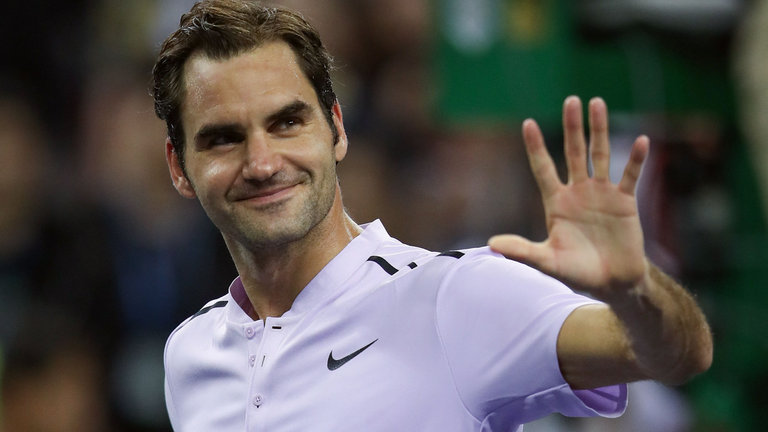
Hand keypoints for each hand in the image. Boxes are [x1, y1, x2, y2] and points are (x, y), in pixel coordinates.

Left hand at [489, 96, 650, 298]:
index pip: (543, 168)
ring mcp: (602, 194)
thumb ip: (522, 251)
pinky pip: (630, 176)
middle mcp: (578, 192)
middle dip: (572, 126)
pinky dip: (635, 159)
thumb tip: (491, 244)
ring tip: (598, 103)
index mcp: (556, 202)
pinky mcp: (625, 202)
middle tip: (571, 100)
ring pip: (600, 155)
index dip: (536, 147)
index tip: (528, 123)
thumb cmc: (577, 273)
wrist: (612, 284)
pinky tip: (640, 140)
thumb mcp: (547, 262)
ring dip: (599, 130)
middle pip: (573, 152)